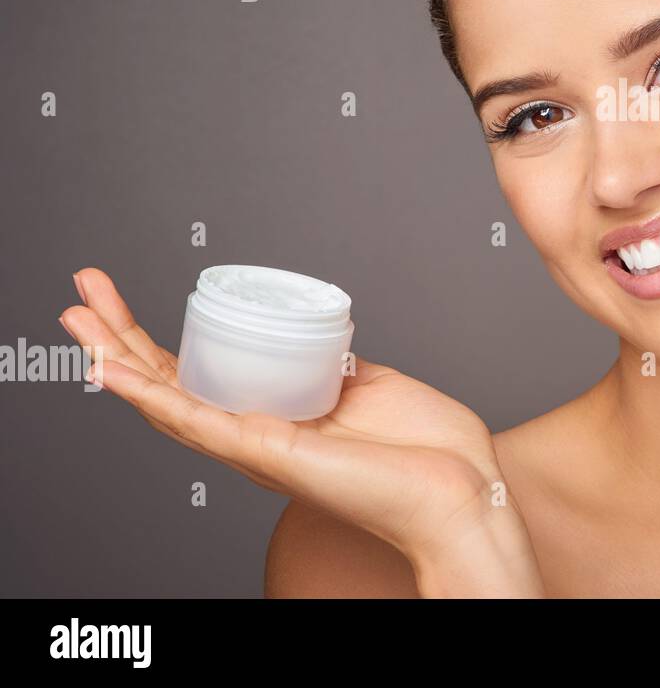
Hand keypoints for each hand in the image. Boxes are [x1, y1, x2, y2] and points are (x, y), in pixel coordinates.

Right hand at [59, 267, 544, 596]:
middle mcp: (256, 436)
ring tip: (77, 319)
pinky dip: (150, 396)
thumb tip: (324, 344)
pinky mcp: (267, 452)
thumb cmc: (425, 450)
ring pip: (168, 400)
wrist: (459, 489)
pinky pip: (197, 423)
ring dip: (117, 357)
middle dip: (120, 337)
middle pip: (171, 383)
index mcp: (276, 419)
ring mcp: (257, 447)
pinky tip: (113, 372)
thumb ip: (335, 369)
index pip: (201, 376)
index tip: (130, 301)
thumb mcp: (369, 389)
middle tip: (82, 293)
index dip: (160, 341)